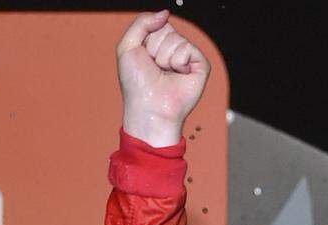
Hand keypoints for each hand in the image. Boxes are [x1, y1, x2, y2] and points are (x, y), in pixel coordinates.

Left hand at [117, 11, 210, 146]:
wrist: (148, 108)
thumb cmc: (136, 85)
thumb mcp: (127, 48)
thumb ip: (141, 23)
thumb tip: (165, 13)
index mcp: (156, 45)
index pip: (156, 24)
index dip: (146, 41)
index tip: (143, 59)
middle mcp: (172, 50)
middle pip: (167, 29)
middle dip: (155, 48)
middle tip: (154, 68)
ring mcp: (187, 57)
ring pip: (176, 39)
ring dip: (164, 58)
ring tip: (164, 74)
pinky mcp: (200, 65)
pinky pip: (188, 48)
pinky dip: (178, 62)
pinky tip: (177, 75)